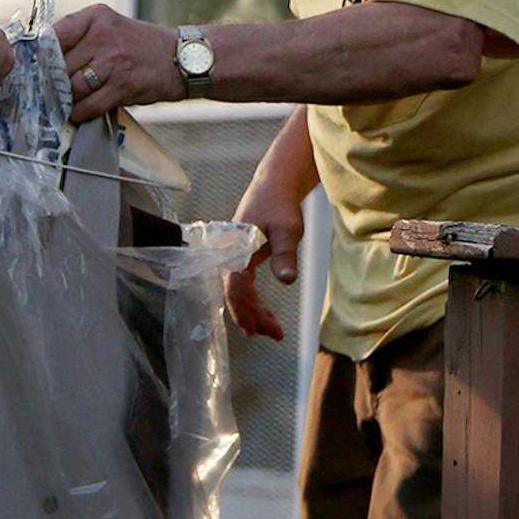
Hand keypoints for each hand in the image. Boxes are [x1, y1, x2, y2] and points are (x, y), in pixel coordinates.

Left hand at [53, 4, 183, 122]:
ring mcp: (114, 61)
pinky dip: (80, 113)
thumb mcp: (109, 26)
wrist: (178, 58)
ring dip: (66, 99)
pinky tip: (79, 113)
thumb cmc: (138, 45)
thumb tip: (42, 60)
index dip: (41, 55)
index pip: (55, 34)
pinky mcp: (123, 85)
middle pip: (60, 65)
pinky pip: (90, 105)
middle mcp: (103, 35)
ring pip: (72, 87)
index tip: (34, 68)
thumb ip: (79, 37)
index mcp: (96, 17)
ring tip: (64, 103)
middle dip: (53, 82)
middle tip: (48, 92)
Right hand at [225, 173, 304, 340]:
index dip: (243, 311)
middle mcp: (231, 254)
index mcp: (236, 248)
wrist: (275, 184)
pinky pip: (244, 284)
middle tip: (274, 334)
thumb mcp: (287, 230)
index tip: (254, 330)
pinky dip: (254, 300)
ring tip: (273, 328)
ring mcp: (235, 256)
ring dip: (254, 311)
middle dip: (252, 317)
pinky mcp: (242, 256)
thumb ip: (284, 255)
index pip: (235, 287)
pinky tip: (265, 311)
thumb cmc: (280, 204)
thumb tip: (286, 280)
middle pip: (236, 293)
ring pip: (240, 291)